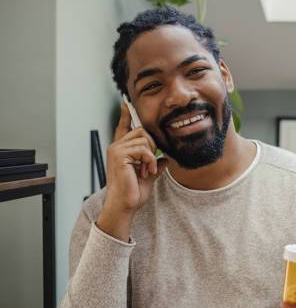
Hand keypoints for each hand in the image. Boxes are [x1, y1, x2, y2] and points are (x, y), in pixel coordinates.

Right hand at [96, 102, 166, 240]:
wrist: (125, 205)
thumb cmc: (133, 192)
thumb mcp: (149, 176)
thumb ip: (156, 165)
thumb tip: (166, 159)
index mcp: (121, 150)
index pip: (123, 127)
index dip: (126, 115)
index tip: (125, 103)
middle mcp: (116, 146)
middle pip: (142, 130)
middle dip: (152, 145)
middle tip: (150, 164)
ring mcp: (116, 150)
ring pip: (144, 139)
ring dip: (151, 156)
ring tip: (147, 170)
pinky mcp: (119, 155)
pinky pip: (143, 149)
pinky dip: (150, 160)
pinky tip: (147, 171)